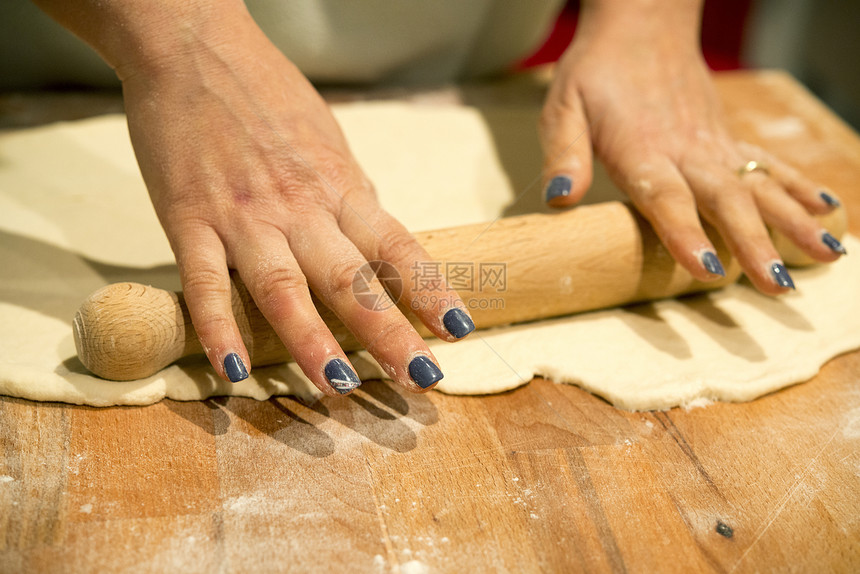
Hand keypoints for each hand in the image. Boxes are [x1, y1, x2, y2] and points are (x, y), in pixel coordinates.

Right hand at [119, 11, 473, 393]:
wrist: (195, 47)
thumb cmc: (267, 95)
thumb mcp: (327, 142)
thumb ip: (348, 197)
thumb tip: (374, 240)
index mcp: (340, 186)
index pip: (398, 247)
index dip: (432, 290)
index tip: (459, 331)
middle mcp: (300, 207)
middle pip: (352, 278)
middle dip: (389, 333)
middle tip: (421, 379)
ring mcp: (244, 216)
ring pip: (284, 288)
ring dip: (312, 342)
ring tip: (339, 387)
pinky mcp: (189, 220)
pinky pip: (205, 284)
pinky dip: (217, 330)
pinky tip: (233, 372)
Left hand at [538, 0, 844, 293]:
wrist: (640, 26)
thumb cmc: (594, 73)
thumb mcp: (563, 107)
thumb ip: (563, 154)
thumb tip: (557, 199)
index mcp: (640, 147)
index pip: (665, 196)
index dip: (685, 234)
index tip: (708, 269)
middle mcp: (685, 149)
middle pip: (725, 199)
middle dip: (755, 243)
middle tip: (780, 286)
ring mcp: (712, 144)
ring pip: (758, 184)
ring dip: (793, 220)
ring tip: (826, 253)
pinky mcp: (726, 139)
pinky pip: (768, 163)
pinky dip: (798, 186)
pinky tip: (826, 210)